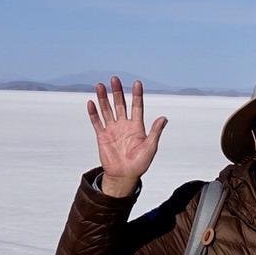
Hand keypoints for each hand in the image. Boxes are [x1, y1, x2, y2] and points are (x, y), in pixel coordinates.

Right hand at [88, 77, 167, 196]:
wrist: (125, 175)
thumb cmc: (140, 163)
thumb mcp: (150, 147)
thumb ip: (155, 132)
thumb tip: (164, 118)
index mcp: (137, 127)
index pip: (137, 107)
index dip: (137, 95)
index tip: (137, 83)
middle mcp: (124, 125)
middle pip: (120, 104)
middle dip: (117, 92)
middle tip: (115, 79)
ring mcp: (112, 129)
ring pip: (107, 110)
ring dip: (103, 98)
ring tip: (100, 86)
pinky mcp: (102, 136)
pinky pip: (97, 122)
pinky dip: (93, 113)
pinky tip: (91, 102)